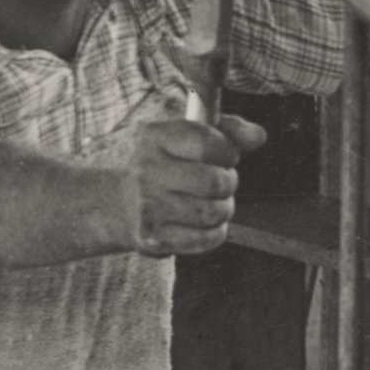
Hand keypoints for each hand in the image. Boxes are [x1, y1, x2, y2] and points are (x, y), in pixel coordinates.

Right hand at [103, 108, 263, 255]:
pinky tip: (203, 222)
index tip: (224, 155)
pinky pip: (206, 239)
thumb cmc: (159, 163)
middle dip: (228, 182)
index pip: (208, 143)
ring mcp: (147, 206)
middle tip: (220, 181)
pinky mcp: (152, 238)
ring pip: (213, 212)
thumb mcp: (181, 136)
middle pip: (215, 182)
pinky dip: (215, 231)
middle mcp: (146, 170)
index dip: (227, 151)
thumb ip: (225, 130)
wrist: (110, 202)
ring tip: (213, 202)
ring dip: (223, 208)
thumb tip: (259, 136)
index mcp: (153, 136)